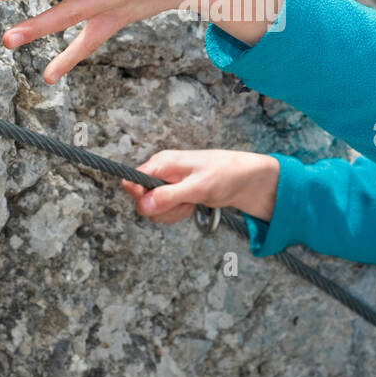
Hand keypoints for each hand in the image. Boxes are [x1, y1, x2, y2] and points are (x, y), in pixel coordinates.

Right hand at [120, 149, 277, 225]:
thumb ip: (169, 196)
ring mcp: (167, 184)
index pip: (132, 181)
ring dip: (172, 212)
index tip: (158, 204)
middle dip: (162, 208)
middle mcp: (160, 172)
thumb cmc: (225, 174)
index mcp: (162, 163)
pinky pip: (165, 211)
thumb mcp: (198, 187)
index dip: (140, 197)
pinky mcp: (174, 194)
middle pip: (142, 201)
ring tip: (192, 201)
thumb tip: (143, 205)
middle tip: (185, 202)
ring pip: (153, 209)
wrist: (243, 179)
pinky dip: (178, 213)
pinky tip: (192, 204)